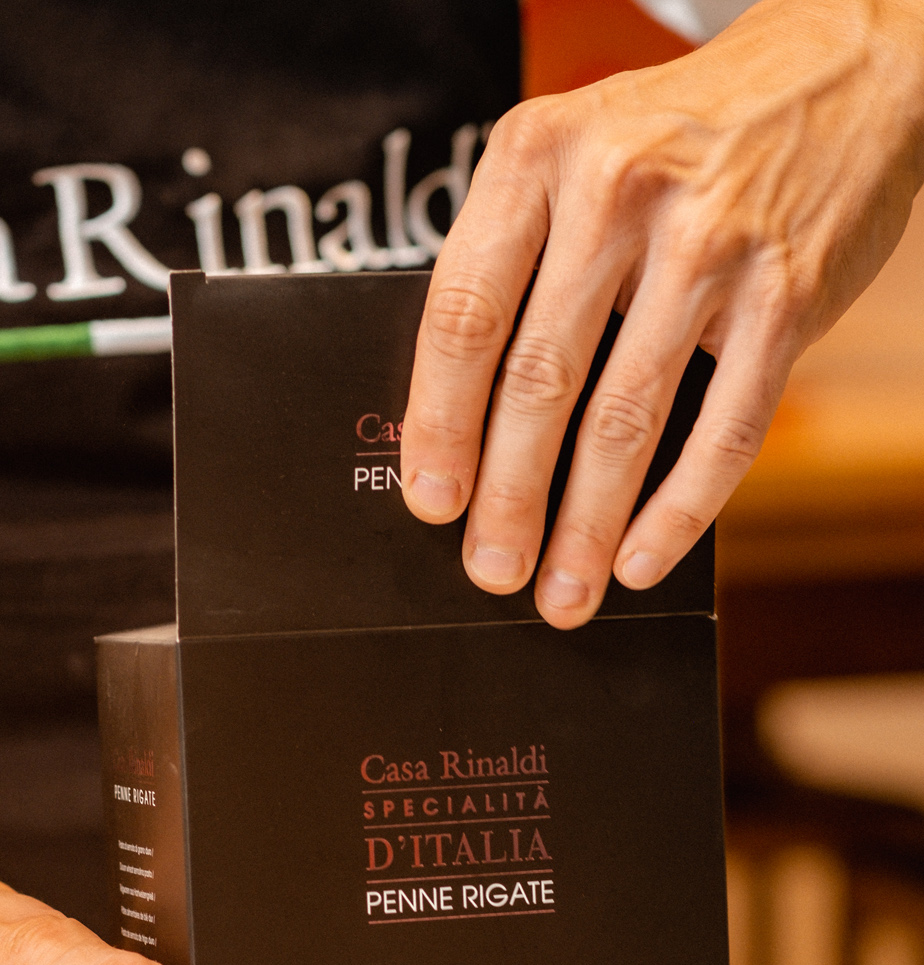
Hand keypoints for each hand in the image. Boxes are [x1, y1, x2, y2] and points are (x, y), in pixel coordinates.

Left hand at [402, 0, 923, 625]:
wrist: (837, 68)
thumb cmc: (677, 135)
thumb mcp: (573, 153)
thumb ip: (517, 259)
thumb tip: (460, 418)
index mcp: (538, 156)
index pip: (466, 314)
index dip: (440, 422)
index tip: (431, 501)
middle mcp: (618, 193)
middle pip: (540, 381)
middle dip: (508, 497)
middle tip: (491, 570)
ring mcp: (709, 246)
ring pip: (626, 419)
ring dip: (586, 526)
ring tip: (562, 592)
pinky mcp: (785, 296)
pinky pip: (724, 430)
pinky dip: (679, 511)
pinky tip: (641, 559)